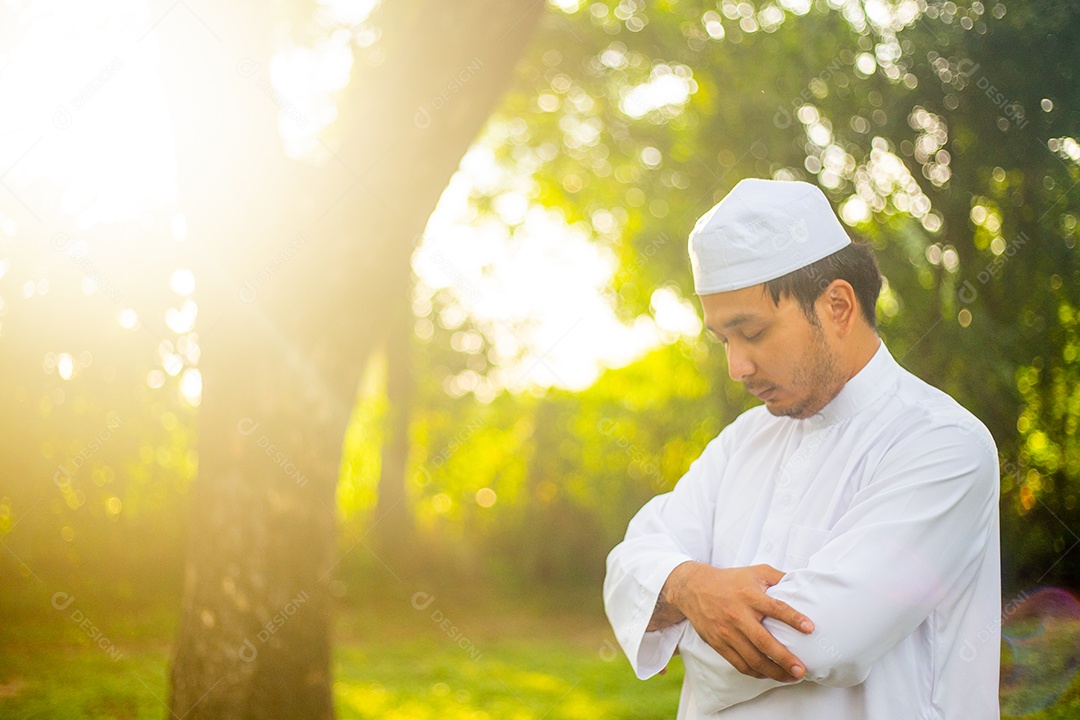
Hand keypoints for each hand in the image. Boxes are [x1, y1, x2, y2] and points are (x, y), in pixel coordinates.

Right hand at [663, 561, 813, 681]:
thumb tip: (800, 582)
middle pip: (764, 642)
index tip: (810, 628)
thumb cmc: (729, 580)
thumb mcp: (754, 571)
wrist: (693, 588)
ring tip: (790, 677)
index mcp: (749, 596)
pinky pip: (739, 664)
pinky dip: (756, 673)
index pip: (775, 608)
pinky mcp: (718, 644)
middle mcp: (738, 615)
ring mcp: (727, 632)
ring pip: (752, 659)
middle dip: (784, 658)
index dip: (794, 618)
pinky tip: (769, 674)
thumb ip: (777, 576)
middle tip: (801, 670)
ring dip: (774, 672)